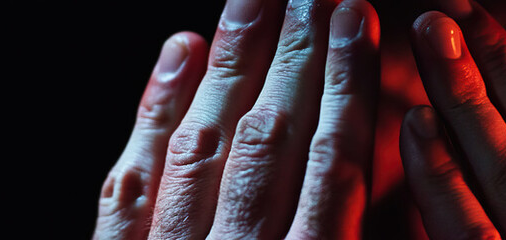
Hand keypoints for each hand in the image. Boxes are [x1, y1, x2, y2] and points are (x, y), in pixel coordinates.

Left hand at [94, 0, 379, 238]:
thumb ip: (346, 229)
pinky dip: (158, 109)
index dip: (347, 84)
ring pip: (203, 141)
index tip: (356, 22)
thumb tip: (371, 157)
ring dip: (234, 60)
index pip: (333, 163)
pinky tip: (183, 50)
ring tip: (257, 0)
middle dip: (296, 55)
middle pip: (269, 136)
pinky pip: (133, 180)